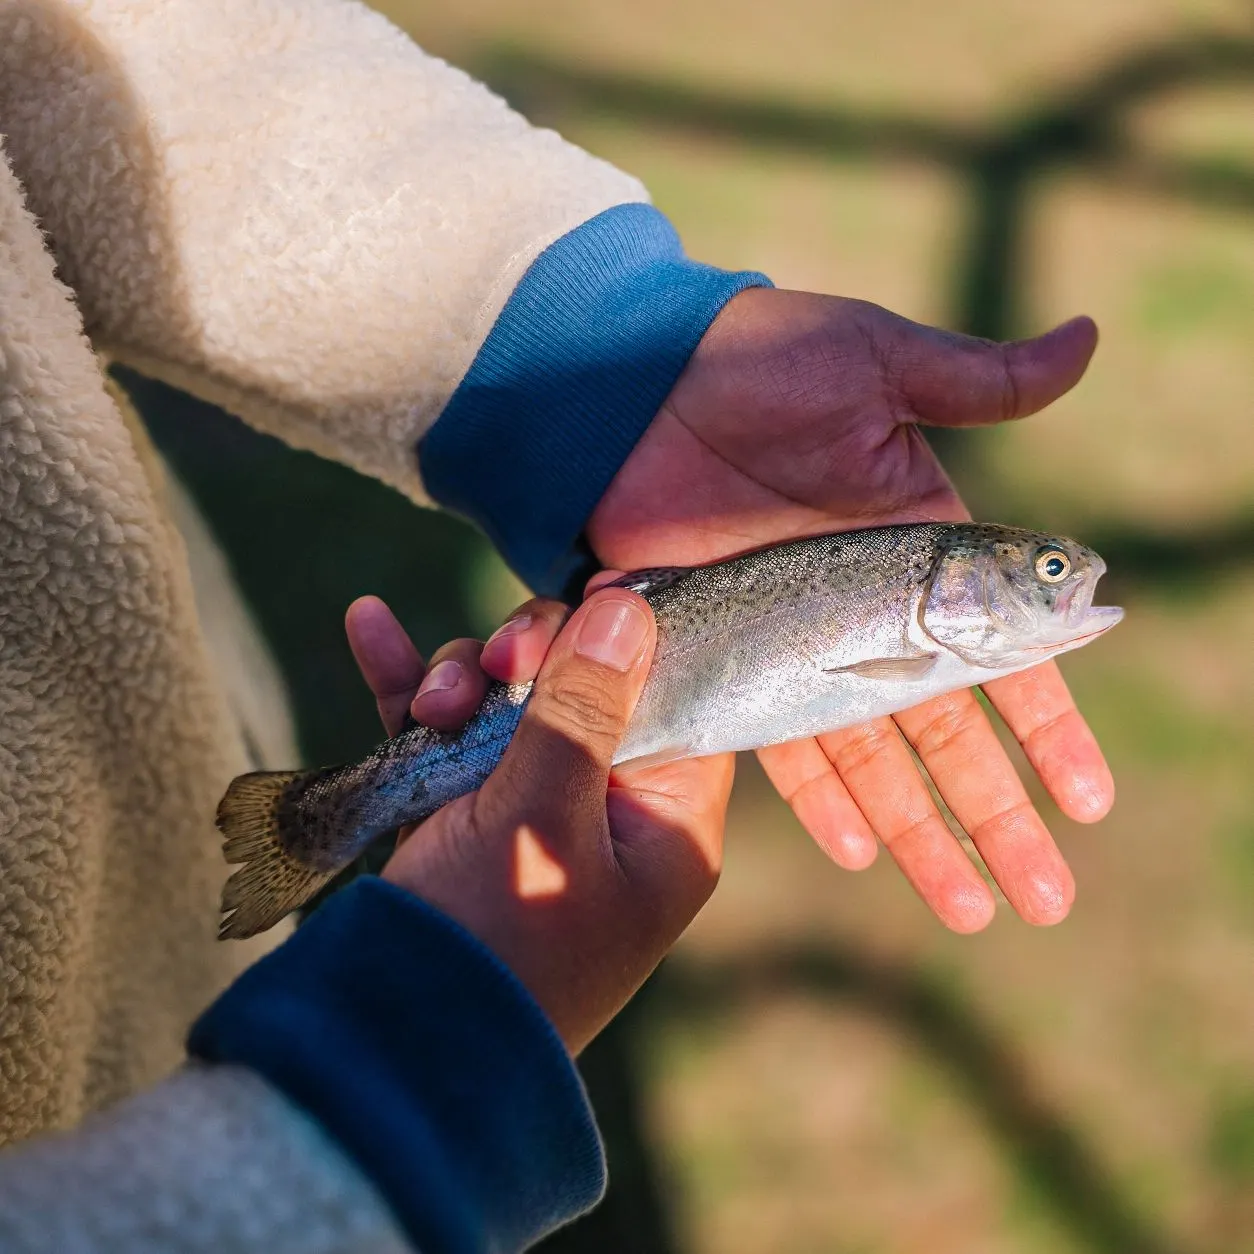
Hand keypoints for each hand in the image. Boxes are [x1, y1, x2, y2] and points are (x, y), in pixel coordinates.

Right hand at [345, 592, 732, 1053]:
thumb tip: (629, 608)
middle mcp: (605, 812)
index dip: (638, 642)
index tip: (599, 593)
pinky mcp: (460, 814)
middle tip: (502, 658)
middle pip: (586, 689)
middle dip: (534, 658)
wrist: (389, 1048)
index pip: (677, 701)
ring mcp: (528, 810)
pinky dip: (407, 686)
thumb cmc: (496, 939)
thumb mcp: (547, 815)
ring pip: (510, 702)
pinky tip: (368, 625)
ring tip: (429, 700)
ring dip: (463, 679)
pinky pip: (445, 731)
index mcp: (663, 823)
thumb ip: (584, 708)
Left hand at [587, 288, 1111, 932]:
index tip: (1087, 801)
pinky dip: (818, 798)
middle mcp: (865, 611)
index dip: (1046, 731)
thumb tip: (1089, 339)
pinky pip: (777, 741)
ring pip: (871, 757)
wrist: (633, 383)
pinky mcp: (727, 654)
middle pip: (943, 732)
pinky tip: (859, 851)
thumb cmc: (756, 361)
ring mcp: (797, 641)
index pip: (1000, 658)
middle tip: (1043, 898)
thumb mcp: (874, 361)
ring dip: (919, 833)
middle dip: (994, 815)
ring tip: (967, 907)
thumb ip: (975, 381)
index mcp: (918, 552)